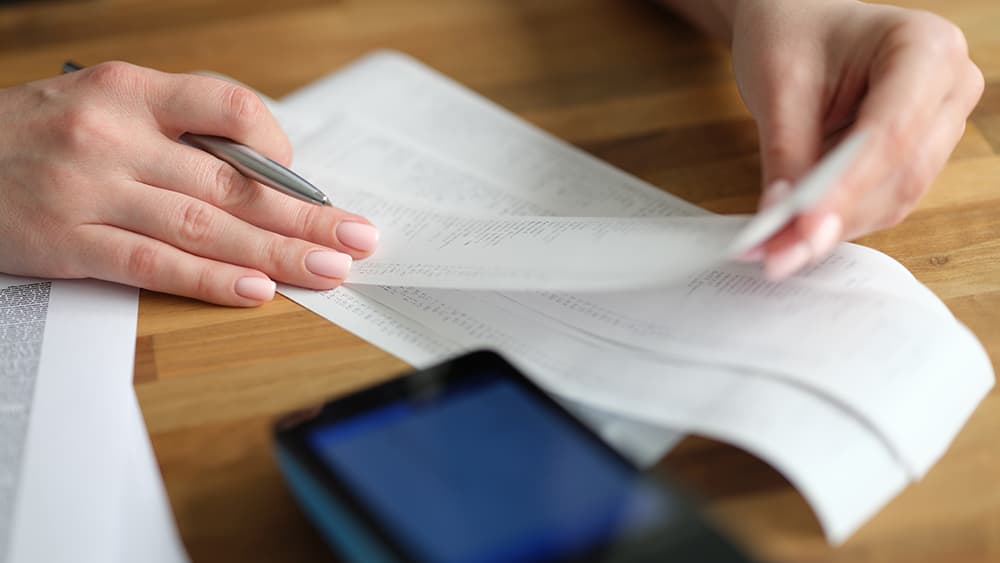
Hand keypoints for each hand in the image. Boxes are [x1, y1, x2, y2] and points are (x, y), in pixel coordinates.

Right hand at [0, 62, 378, 305]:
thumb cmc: (34, 136)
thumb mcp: (100, 106)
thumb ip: (173, 131)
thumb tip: (259, 174)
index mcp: (128, 89)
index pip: (228, 106)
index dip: (279, 148)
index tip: (307, 182)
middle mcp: (112, 135)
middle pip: (233, 181)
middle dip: (305, 216)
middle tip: (357, 239)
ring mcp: (88, 189)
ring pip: (205, 226)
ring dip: (276, 254)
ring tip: (328, 270)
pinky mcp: (66, 242)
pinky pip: (154, 265)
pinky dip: (210, 281)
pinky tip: (256, 291)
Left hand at [729, 0, 983, 277]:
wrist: (796, 26)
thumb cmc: (791, 36)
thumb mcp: (778, 88)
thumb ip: (787, 157)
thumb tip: (787, 227)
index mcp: (925, 48)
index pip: (891, 132)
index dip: (848, 187)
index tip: (805, 227)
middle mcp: (949, 86)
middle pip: (901, 172)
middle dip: (837, 217)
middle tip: (778, 253)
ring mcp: (942, 124)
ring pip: (897, 196)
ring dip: (837, 227)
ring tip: (778, 249)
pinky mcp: (919, 155)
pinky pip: (886, 201)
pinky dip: (841, 221)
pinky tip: (798, 234)